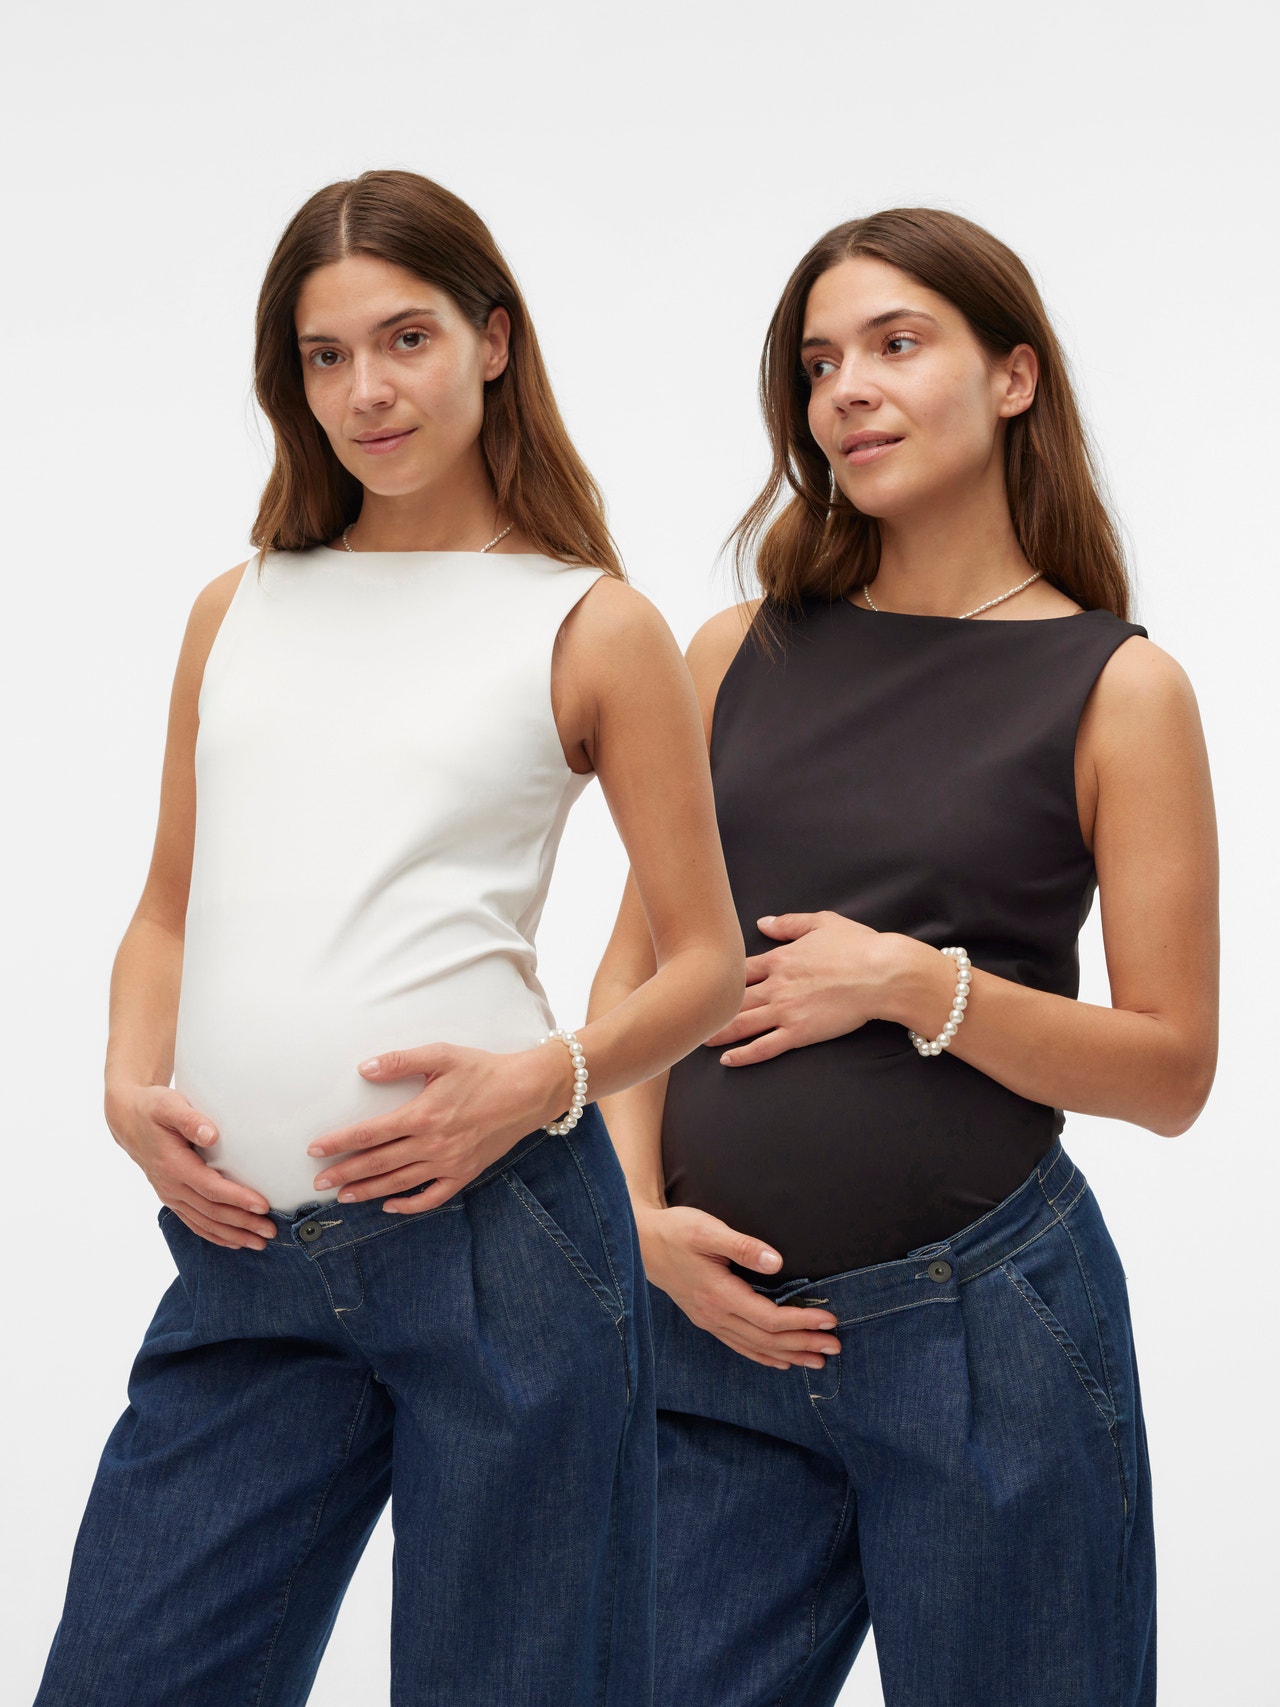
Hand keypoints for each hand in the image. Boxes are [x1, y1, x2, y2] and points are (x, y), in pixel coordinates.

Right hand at [106, 1084, 275, 1249]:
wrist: (128, 1119)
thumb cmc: (152, 1109)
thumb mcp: (168, 1105)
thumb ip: (190, 1120)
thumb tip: (211, 1134)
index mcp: (173, 1165)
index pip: (211, 1188)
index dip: (237, 1199)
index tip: (262, 1206)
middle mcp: (170, 1186)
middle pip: (211, 1212)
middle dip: (243, 1223)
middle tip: (270, 1231)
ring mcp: (170, 1195)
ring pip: (204, 1222)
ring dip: (233, 1235)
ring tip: (260, 1243)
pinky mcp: (171, 1198)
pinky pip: (194, 1222)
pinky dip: (214, 1235)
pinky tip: (234, 1241)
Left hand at [306, 1041, 573, 1213]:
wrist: (528, 1091)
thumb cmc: (484, 1070)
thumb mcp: (442, 1055)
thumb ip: (400, 1061)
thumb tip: (364, 1068)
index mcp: (422, 1115)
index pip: (370, 1133)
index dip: (339, 1143)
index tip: (314, 1150)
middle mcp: (432, 1144)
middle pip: (378, 1163)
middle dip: (344, 1173)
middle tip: (317, 1183)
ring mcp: (449, 1163)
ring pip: (399, 1183)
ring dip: (367, 1191)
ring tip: (342, 1197)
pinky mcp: (465, 1173)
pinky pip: (432, 1197)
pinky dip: (408, 1205)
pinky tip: (390, 1205)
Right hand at [637, 1204, 841, 1369]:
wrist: (640, 1243)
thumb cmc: (675, 1231)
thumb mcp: (708, 1230)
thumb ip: (743, 1246)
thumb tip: (777, 1262)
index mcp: (719, 1295)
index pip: (769, 1318)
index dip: (802, 1322)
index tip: (829, 1320)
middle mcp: (715, 1316)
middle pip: (767, 1340)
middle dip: (803, 1344)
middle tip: (835, 1346)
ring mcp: (709, 1321)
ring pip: (755, 1348)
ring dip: (789, 1355)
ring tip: (818, 1360)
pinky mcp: (706, 1320)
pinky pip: (740, 1346)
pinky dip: (763, 1356)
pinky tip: (780, 1361)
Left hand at [705, 910, 898, 1064]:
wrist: (882, 974)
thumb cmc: (858, 946)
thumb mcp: (823, 922)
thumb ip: (789, 923)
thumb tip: (762, 923)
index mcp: (781, 959)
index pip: (740, 968)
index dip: (720, 975)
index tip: (705, 980)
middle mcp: (776, 985)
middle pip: (732, 998)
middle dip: (709, 1007)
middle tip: (690, 1014)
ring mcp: (786, 1011)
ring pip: (741, 1024)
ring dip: (717, 1032)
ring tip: (697, 1039)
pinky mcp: (799, 1033)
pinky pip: (765, 1046)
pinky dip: (743, 1055)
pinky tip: (728, 1060)